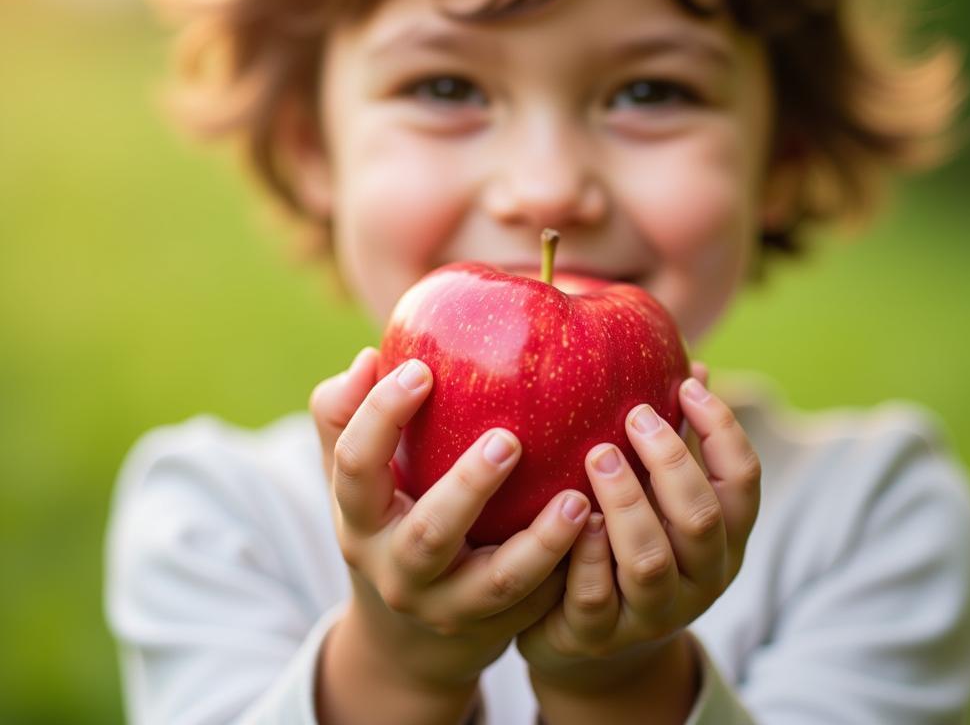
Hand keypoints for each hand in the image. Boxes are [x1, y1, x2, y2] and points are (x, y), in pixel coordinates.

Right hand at [309, 348, 592, 693]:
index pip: (355, 466)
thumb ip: (345, 415)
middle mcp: (396, 570)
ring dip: (541, 543)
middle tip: (509, 439)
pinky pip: (536, 605)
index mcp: (359, 519)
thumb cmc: (388, 519)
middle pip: (429, 534)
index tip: (421, 369)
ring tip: (577, 499)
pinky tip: (597, 528)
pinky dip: (568, 571)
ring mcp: (446, 607)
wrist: (404, 638)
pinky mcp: (494, 629)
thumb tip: (369, 357)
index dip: (380, 417)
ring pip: (497, 583)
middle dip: (469, 487)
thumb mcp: (357, 478)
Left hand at [516, 362, 760, 692]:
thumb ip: (679, 437)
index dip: (721, 429)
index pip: (743, 480)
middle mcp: (700, 578)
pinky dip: (583, 552)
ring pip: (648, 560)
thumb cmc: (629, 535)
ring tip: (597, 453)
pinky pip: (593, 596)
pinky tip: (570, 513)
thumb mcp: (659, 490)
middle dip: (669, 460)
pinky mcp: (599, 636)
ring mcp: (651, 613)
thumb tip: (695, 364)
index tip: (686, 383)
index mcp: (725, 535)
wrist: (587, 632)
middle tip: (634, 415)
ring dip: (624, 502)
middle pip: (701, 517)